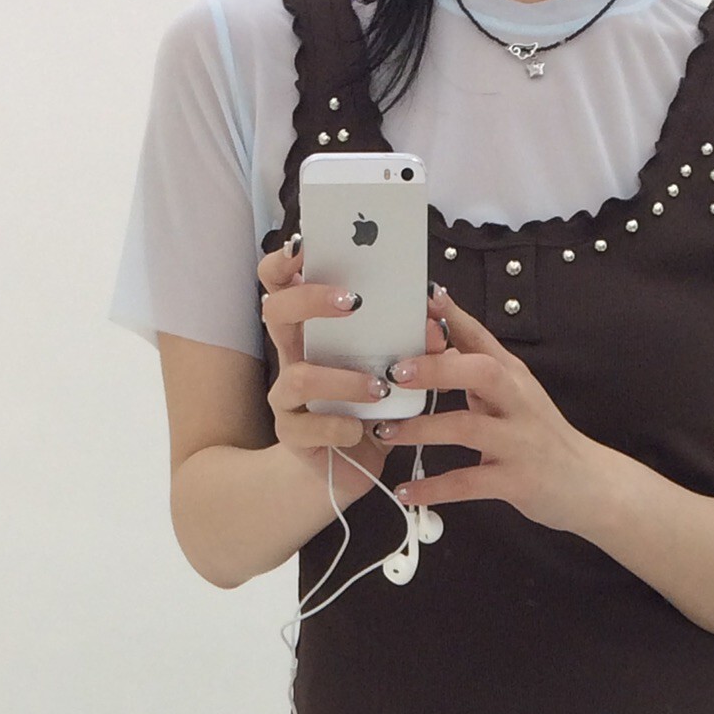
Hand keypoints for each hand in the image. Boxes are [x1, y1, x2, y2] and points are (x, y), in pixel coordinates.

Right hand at [255, 238, 448, 505]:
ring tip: (380, 386)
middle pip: (275, 311)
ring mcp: (287, 397)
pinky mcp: (293, 436)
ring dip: (344, 378)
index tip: (307, 244)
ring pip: (298, 376)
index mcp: (310, 330)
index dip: (285, 259)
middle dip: (311, 300)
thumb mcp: (390, 367)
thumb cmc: (372, 408)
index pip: (280, 282)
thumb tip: (438, 313)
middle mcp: (291, 357)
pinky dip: (341, 426)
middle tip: (355, 303)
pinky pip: (309, 426)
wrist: (350, 469)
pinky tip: (364, 428)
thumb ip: (406, 340)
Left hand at [364, 289, 599, 532]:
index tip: (420, 299)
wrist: (589, 484)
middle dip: (436, 368)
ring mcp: (518, 442)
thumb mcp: (515, 397)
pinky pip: (467, 484)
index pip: (480, 336)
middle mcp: (518, 402)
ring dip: (422, 429)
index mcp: (513, 376)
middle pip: (480, 371)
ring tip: (385, 432)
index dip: (450, 315)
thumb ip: (479, 374)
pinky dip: (433, 488)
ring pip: (467, 428)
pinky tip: (406, 491)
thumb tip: (437, 346)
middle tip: (395, 373)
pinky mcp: (516, 481)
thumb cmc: (543, 438)